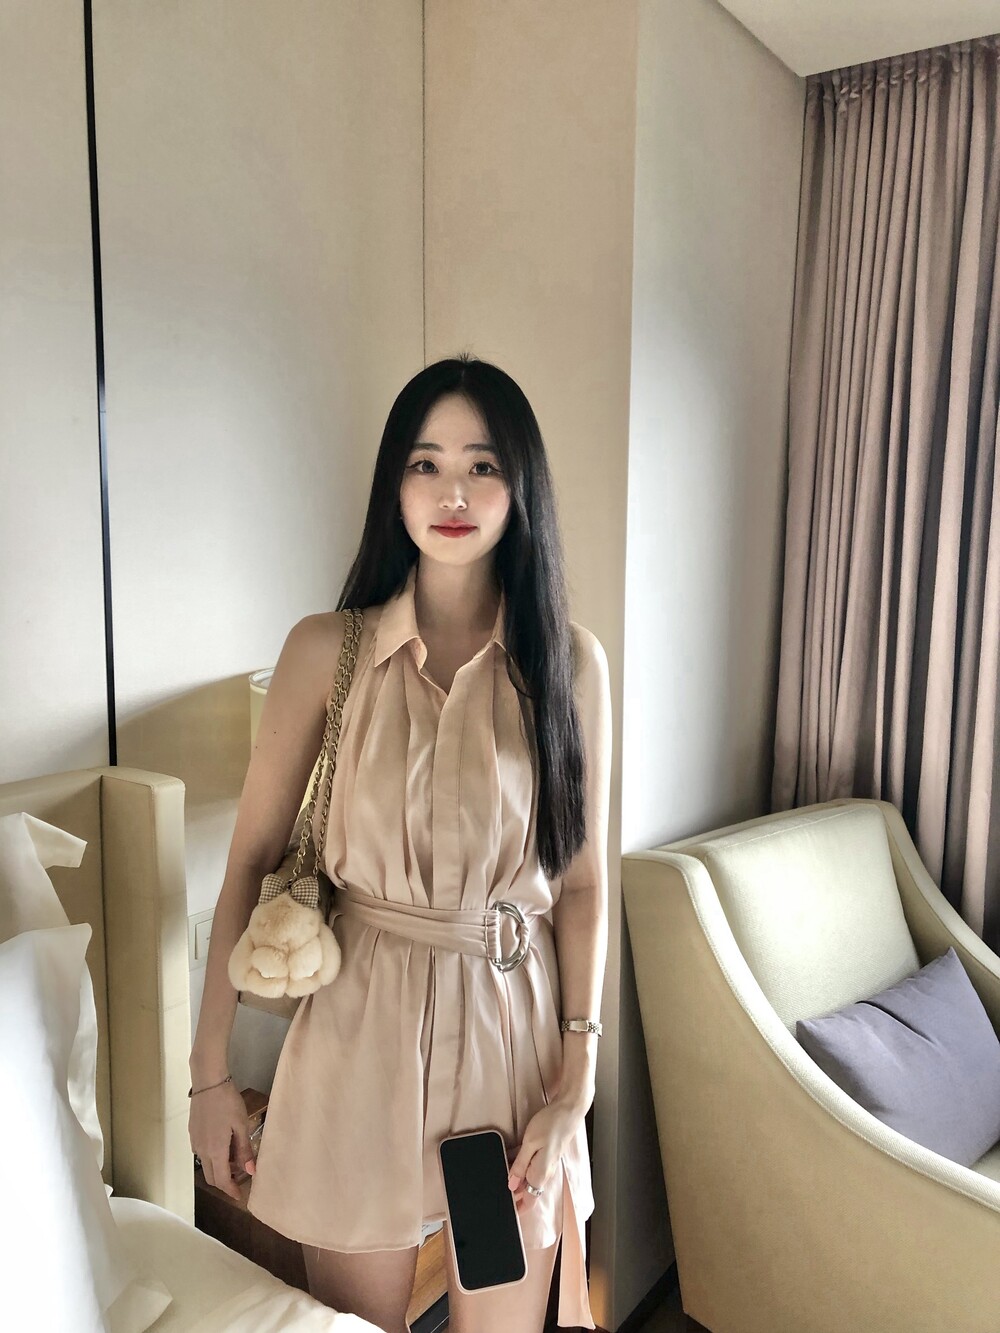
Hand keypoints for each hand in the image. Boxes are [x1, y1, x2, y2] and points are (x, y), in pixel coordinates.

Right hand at [188, 1080, 255, 1201]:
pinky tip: (223, 1145)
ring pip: (205, 1165)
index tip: (239, 1195)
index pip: (221, 1180)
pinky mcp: (192, 1134)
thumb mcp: (241, 1125)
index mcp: (215, 1151)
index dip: (230, 1190)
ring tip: (234, 1158)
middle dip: (224, 1182)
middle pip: (211, 1176)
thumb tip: (250, 1171)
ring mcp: (194, 1142)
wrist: (208, 1083)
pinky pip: (201, 1153)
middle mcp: (201, 1151)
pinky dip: (212, 1157)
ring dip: (218, 1168)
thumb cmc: (228, 1102)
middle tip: (238, 1178)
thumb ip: (244, 1150)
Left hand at [506, 1096, 585, 1214]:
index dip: (517, 1207)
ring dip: (515, 1175)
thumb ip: (520, 1165)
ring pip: (528, 1176)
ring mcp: (546, 1162)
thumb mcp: (530, 1144)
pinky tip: (509, 1155)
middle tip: (496, 1185)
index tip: (504, 1207)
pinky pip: (530, 1163)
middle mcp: (544, 1172)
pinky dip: (520, 1162)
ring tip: (500, 1169)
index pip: (529, 1201)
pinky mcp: (546, 1152)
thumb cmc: (551, 1124)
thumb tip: (512, 1185)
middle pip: (527, 1189)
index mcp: (540, 1174)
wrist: (569, 1109)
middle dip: (513, 1191)